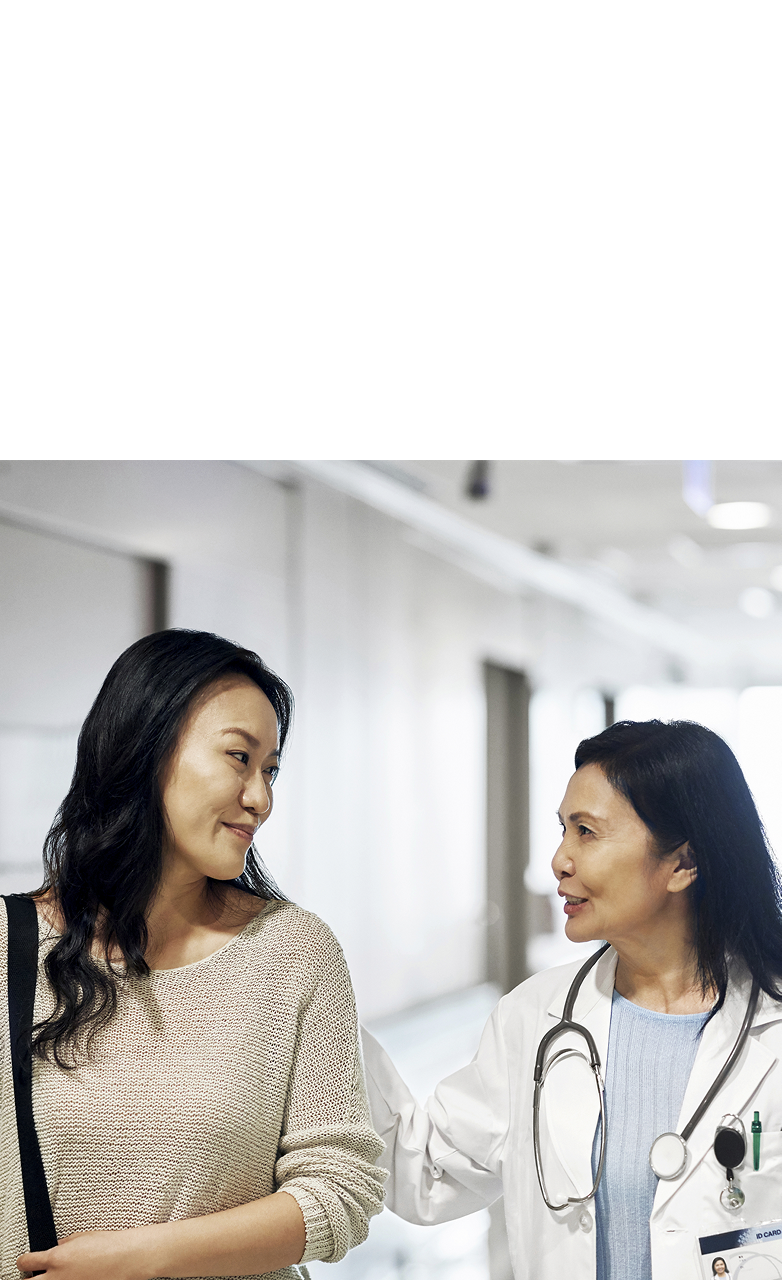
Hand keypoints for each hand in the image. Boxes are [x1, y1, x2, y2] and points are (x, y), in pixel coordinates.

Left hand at [18, 1230, 154, 1279]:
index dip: (24, 1261)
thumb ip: (61, 1246)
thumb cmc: (107, 1245)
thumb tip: (53, 1249)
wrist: (126, 1258)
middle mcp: (57, 1277)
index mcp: (56, 1258)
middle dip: (30, 1279)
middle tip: (35, 1275)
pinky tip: (73, 1278)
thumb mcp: (80, 1237)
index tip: (26, 1261)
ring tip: (58, 1276)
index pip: (26, 1263)